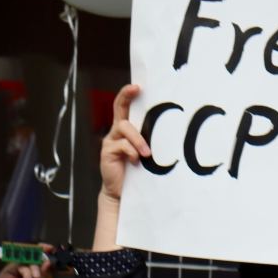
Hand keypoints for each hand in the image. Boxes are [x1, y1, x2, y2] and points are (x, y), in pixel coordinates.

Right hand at [0, 249, 51, 277]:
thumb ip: (42, 273)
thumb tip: (47, 260)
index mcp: (31, 273)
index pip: (36, 258)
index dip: (43, 251)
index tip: (51, 248)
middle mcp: (22, 270)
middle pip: (30, 255)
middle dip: (38, 255)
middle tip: (45, 258)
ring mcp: (13, 271)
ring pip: (24, 259)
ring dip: (33, 266)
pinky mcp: (6, 273)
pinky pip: (17, 265)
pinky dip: (26, 271)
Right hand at [99, 84, 150, 207]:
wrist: (121, 192)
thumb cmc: (137, 171)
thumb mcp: (144, 152)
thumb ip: (148, 141)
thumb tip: (169, 131)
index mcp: (125, 130)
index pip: (124, 107)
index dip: (127, 94)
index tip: (137, 86)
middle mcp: (116, 132)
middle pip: (120, 110)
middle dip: (126, 96)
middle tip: (136, 88)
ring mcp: (110, 142)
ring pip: (124, 128)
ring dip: (138, 139)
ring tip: (146, 153)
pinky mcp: (107, 153)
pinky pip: (122, 146)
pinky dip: (132, 152)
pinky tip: (136, 161)